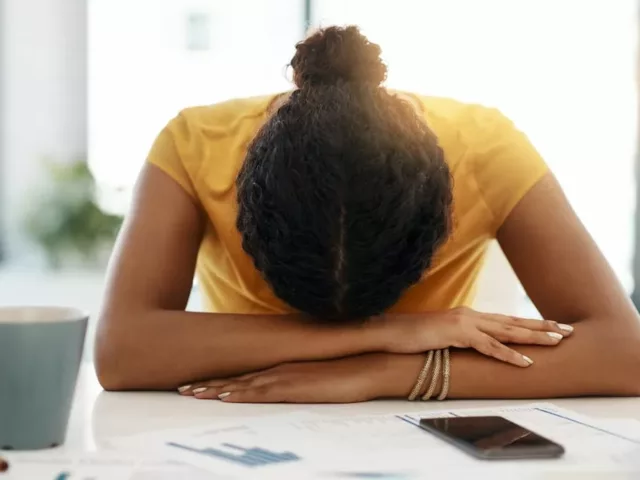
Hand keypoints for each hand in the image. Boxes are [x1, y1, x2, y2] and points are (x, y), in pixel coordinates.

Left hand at [178, 354, 388, 402]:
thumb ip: (299, 380)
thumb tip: (288, 388)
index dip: (220, 380)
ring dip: (216, 389)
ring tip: (191, 393)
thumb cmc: (345, 373)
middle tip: (183, 389)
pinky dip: (240, 393)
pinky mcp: (294, 387)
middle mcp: (278, 370)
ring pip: (242, 385)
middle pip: (237, 379)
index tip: (199, 384)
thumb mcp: (316, 378)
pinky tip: (224, 396)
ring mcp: (284, 377)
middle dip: (209, 385)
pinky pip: (261, 392)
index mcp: (282, 368)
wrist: (367, 366)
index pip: (246, 375)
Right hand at [377, 307, 572, 366]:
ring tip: (557, 342)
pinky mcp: (457, 334)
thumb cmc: (412, 336)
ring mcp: (464, 323)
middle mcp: (470, 315)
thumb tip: (474, 348)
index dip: (530, 323)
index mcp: (468, 316)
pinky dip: (509, 355)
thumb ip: (460, 339)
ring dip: (534, 337)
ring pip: (507, 331)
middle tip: (567, 331)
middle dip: (542, 326)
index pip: (505, 319)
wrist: (389, 331)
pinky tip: (526, 362)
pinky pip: (489, 347)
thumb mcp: (442, 336)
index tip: (552, 327)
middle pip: (513, 321)